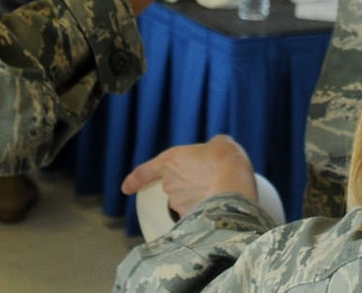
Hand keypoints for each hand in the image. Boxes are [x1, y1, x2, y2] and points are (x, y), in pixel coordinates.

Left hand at [121, 135, 257, 215]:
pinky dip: (205, 214)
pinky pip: (196, 216)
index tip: (126, 188)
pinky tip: (221, 207)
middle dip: (188, 185)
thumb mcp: (218, 143)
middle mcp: (169, 184)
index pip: (144, 173)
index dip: (134, 181)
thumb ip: (210, 148)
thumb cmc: (226, 160)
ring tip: (219, 191)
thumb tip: (214, 151)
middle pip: (174, 186)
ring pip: (185, 202)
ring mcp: (178, 203)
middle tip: (210, 178)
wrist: (235, 184)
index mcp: (170, 161)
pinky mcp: (190, 218)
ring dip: (197, 199)